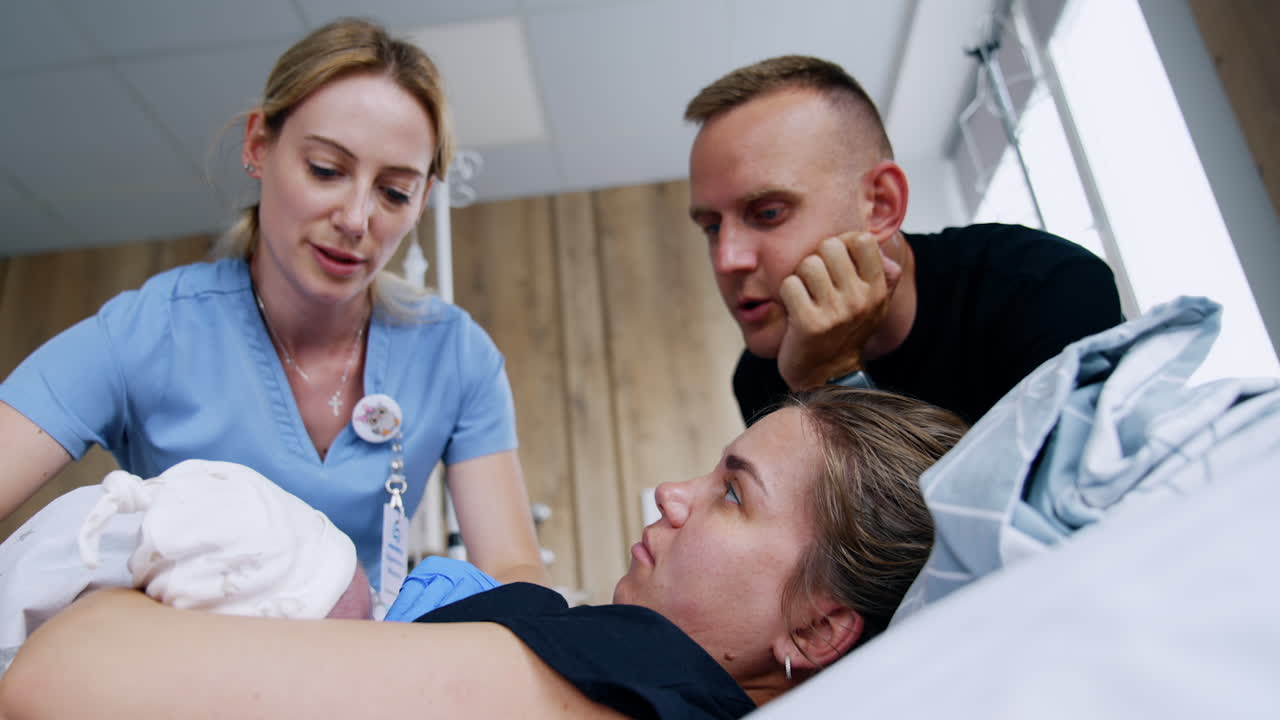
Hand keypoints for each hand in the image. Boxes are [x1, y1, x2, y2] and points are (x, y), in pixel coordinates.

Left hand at [776, 231, 900, 389]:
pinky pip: (789, 284)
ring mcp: (836, 312)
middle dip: (817, 258)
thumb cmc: (845, 332)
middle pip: (830, 245)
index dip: (843, 242)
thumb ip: (880, 273)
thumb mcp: (872, 305)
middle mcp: (860, 299)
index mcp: (877, 289)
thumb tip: (878, 243)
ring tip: (805, 295)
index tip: (835, 261)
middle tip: (815, 281)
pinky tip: (794, 309)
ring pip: (807, 263)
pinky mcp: (810, 324)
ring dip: (800, 276)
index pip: (861, 239)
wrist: (827, 376)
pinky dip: (786, 294)